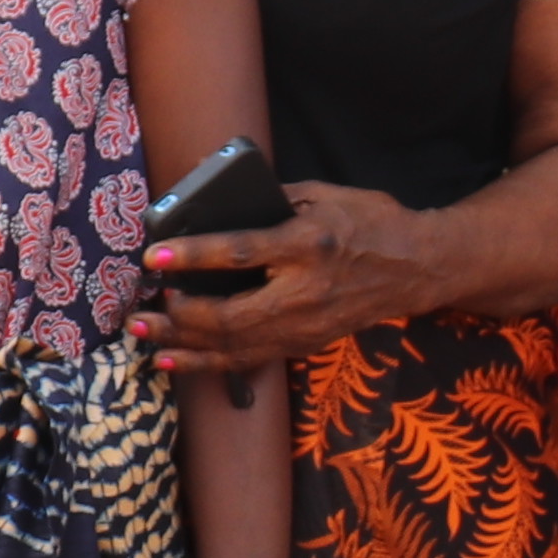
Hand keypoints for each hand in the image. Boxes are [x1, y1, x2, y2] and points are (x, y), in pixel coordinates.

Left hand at [145, 182, 437, 371]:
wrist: (417, 267)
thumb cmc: (369, 221)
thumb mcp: (323, 194)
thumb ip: (272, 199)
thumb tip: (219, 204)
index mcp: (307, 245)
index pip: (241, 252)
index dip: (194, 256)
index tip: (155, 256)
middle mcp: (304, 291)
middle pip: (230, 315)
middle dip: (179, 315)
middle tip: (141, 308)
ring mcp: (305, 325)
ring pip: (235, 346)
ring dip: (183, 344)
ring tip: (144, 333)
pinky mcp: (304, 343)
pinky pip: (248, 359)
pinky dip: (207, 362)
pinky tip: (175, 359)